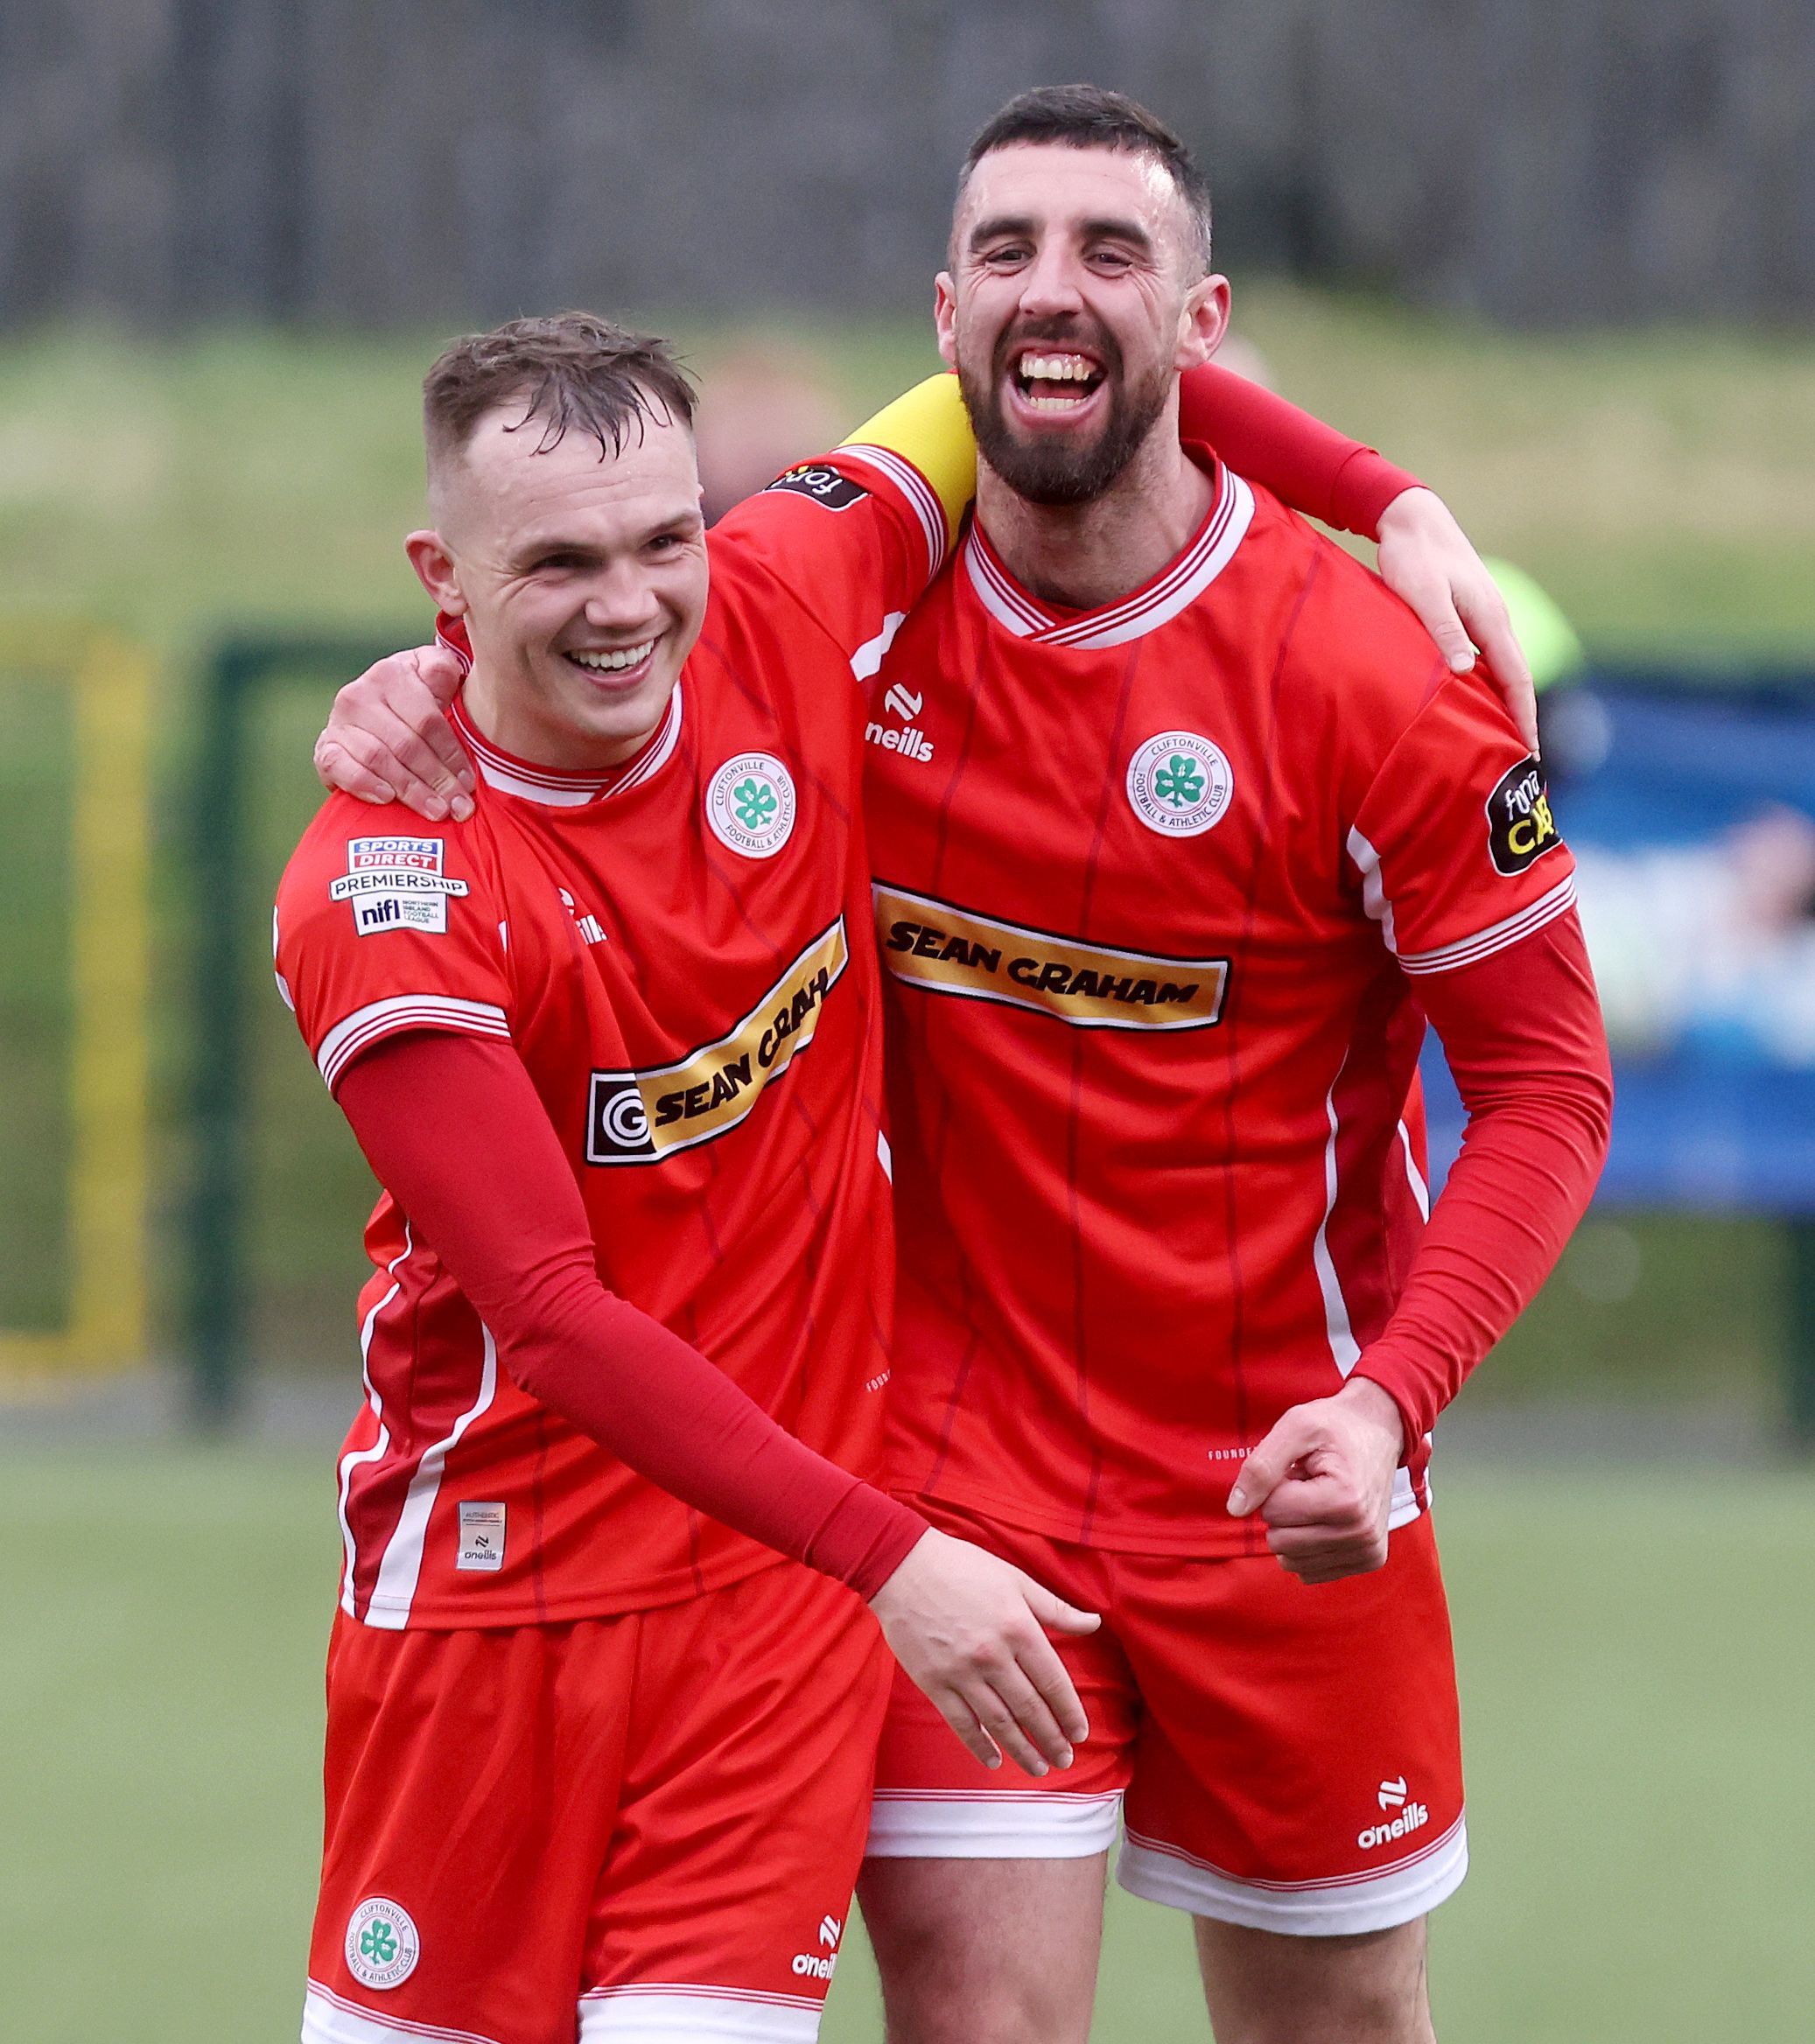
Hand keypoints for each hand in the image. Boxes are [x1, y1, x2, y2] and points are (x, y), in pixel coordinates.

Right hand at [313, 645, 475, 821]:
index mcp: (390, 675)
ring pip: (379, 759)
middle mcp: (360, 695)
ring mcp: (339, 722)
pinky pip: (342, 768)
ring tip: (436, 810)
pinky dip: (365, 784)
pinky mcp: (325, 748)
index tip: (470, 782)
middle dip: (437, 779)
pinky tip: (387, 798)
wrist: (368, 714)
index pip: (427, 720)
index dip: (452, 754)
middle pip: (406, 744)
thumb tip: (450, 673)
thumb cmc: (412, 699)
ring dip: (411, 789)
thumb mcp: (430, 677)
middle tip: (459, 807)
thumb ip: (442, 672)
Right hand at [869, 1528, 1099, 1776]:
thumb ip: (1055, 1608)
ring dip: (1022, 1750)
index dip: (1069, 1711)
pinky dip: (979, 1745)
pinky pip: (961, 1723)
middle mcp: (993, 1655)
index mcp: (1018, 1628)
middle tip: (1065, 1759)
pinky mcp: (934, 1682)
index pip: (1053, 1681)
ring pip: (999, 1723)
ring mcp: (961, 1672)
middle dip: (1051, 1738)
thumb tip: (1094, 1623)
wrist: (903, 1566)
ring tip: (1039, 1768)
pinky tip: (994, 1760)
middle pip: (1030, 1708)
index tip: (1080, 1733)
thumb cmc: (963, 1567)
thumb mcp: (1015, 1580)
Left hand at [1225, 1378, 1405, 1584]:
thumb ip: (1261, 1466)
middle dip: (1282, 1510)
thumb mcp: (1295, 1426)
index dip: (1275, 1486)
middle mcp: (1361, 1533)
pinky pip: (1310, 1571)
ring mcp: (1368, 1550)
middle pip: (1280, 1541)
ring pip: (1292, 1560)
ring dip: (1294, 1528)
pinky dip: (1306, 1546)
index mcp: (1345, 1500)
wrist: (1380, 1430)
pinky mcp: (1369, 1559)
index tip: (1299, 1468)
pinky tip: (1325, 1517)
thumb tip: (1236, 1509)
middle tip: (1306, 1484)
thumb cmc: (1335, 1426)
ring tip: (1316, 1498)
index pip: (1273, 1511)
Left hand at [1375, 487, 1538, 754]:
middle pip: (1516, 678)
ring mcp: (1483, 616)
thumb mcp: (1425, 596)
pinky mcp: (1469, 614)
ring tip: (1503, 737)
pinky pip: (1486, 657)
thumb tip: (1467, 672)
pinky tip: (1477, 701)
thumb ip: (1445, 632)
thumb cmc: (1414, 557)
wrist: (1411, 519)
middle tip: (1523, 757)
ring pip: (1501, 668)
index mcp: (1491, 618)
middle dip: (1522, 717)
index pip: (1517, 678)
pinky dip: (1489, 683)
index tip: (1530, 750)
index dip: (1524, 716)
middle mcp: (1494, 619)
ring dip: (1506, 702)